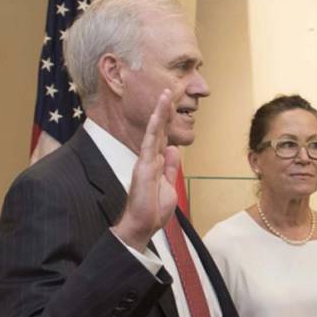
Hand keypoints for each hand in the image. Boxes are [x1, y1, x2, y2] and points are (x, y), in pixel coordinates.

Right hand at [112, 90, 180, 251]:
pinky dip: (153, 128)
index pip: (163, 138)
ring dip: (159, 113)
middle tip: (169, 91)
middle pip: (158, 130)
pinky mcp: (143, 167)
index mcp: (157, 164)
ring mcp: (145, 161)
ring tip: (165, 95)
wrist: (143, 225)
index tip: (172, 105)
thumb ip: (171, 168)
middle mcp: (150, 159)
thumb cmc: (154, 210)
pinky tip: (156, 115)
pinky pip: (148, 144)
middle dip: (164, 111)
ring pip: (153, 132)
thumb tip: (174, 149)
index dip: (168, 122)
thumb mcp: (169, 186)